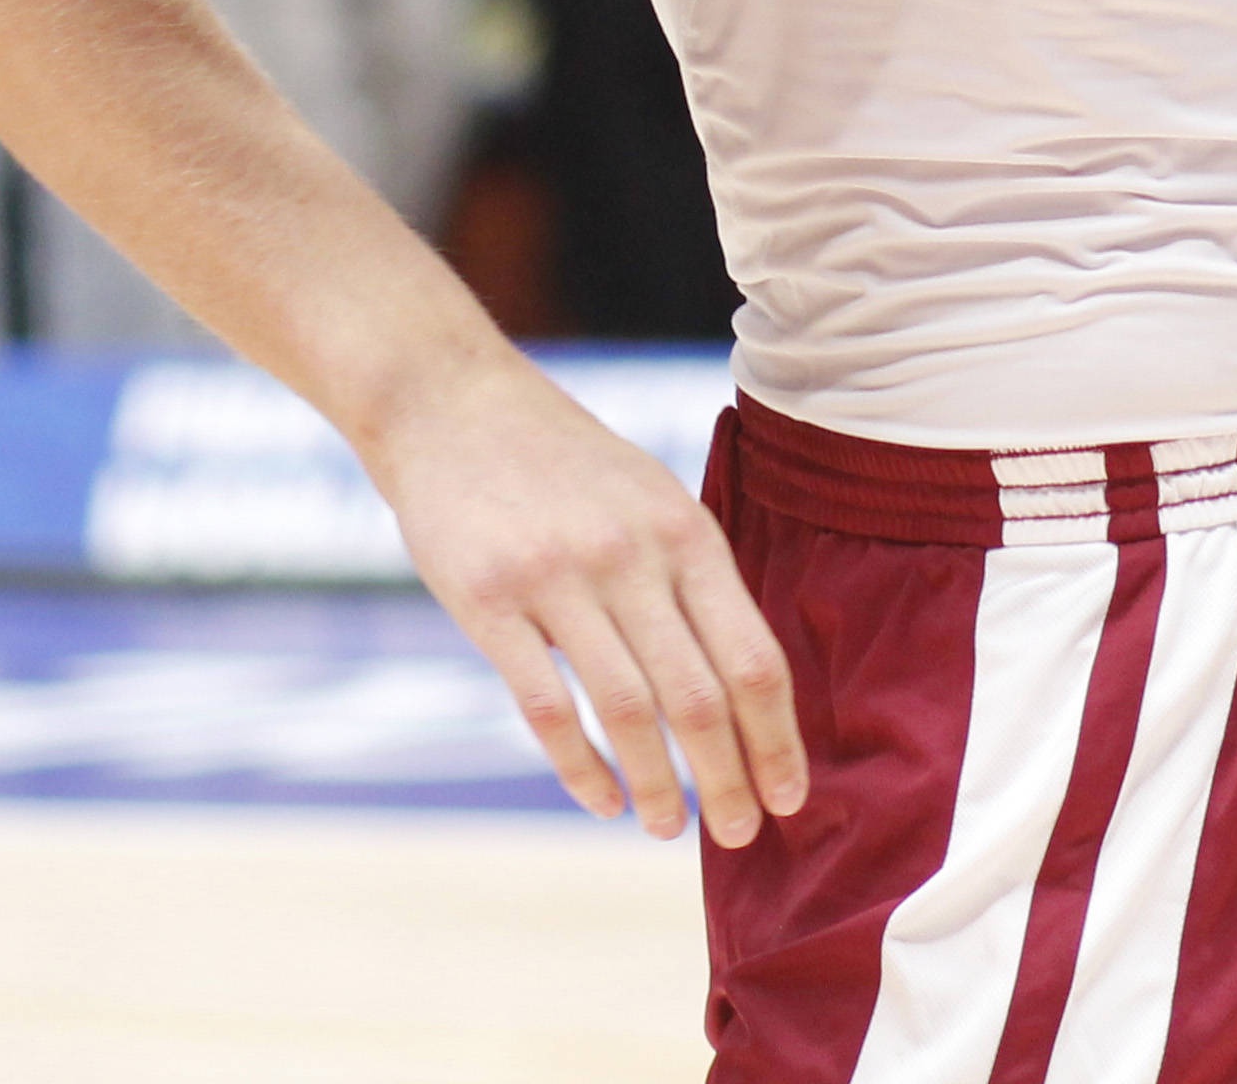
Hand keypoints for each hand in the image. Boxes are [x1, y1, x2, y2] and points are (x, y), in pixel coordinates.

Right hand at [358, 349, 804, 843]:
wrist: (447, 402)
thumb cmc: (561, 461)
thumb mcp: (649, 494)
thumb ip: (693, 577)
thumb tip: (745, 688)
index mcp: (683, 532)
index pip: (753, 657)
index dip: (777, 738)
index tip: (789, 797)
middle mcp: (629, 556)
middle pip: (700, 697)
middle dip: (728, 780)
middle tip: (737, 834)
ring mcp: (556, 578)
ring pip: (628, 712)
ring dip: (657, 787)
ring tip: (667, 828)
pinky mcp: (488, 601)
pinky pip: (547, 707)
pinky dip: (581, 768)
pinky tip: (600, 801)